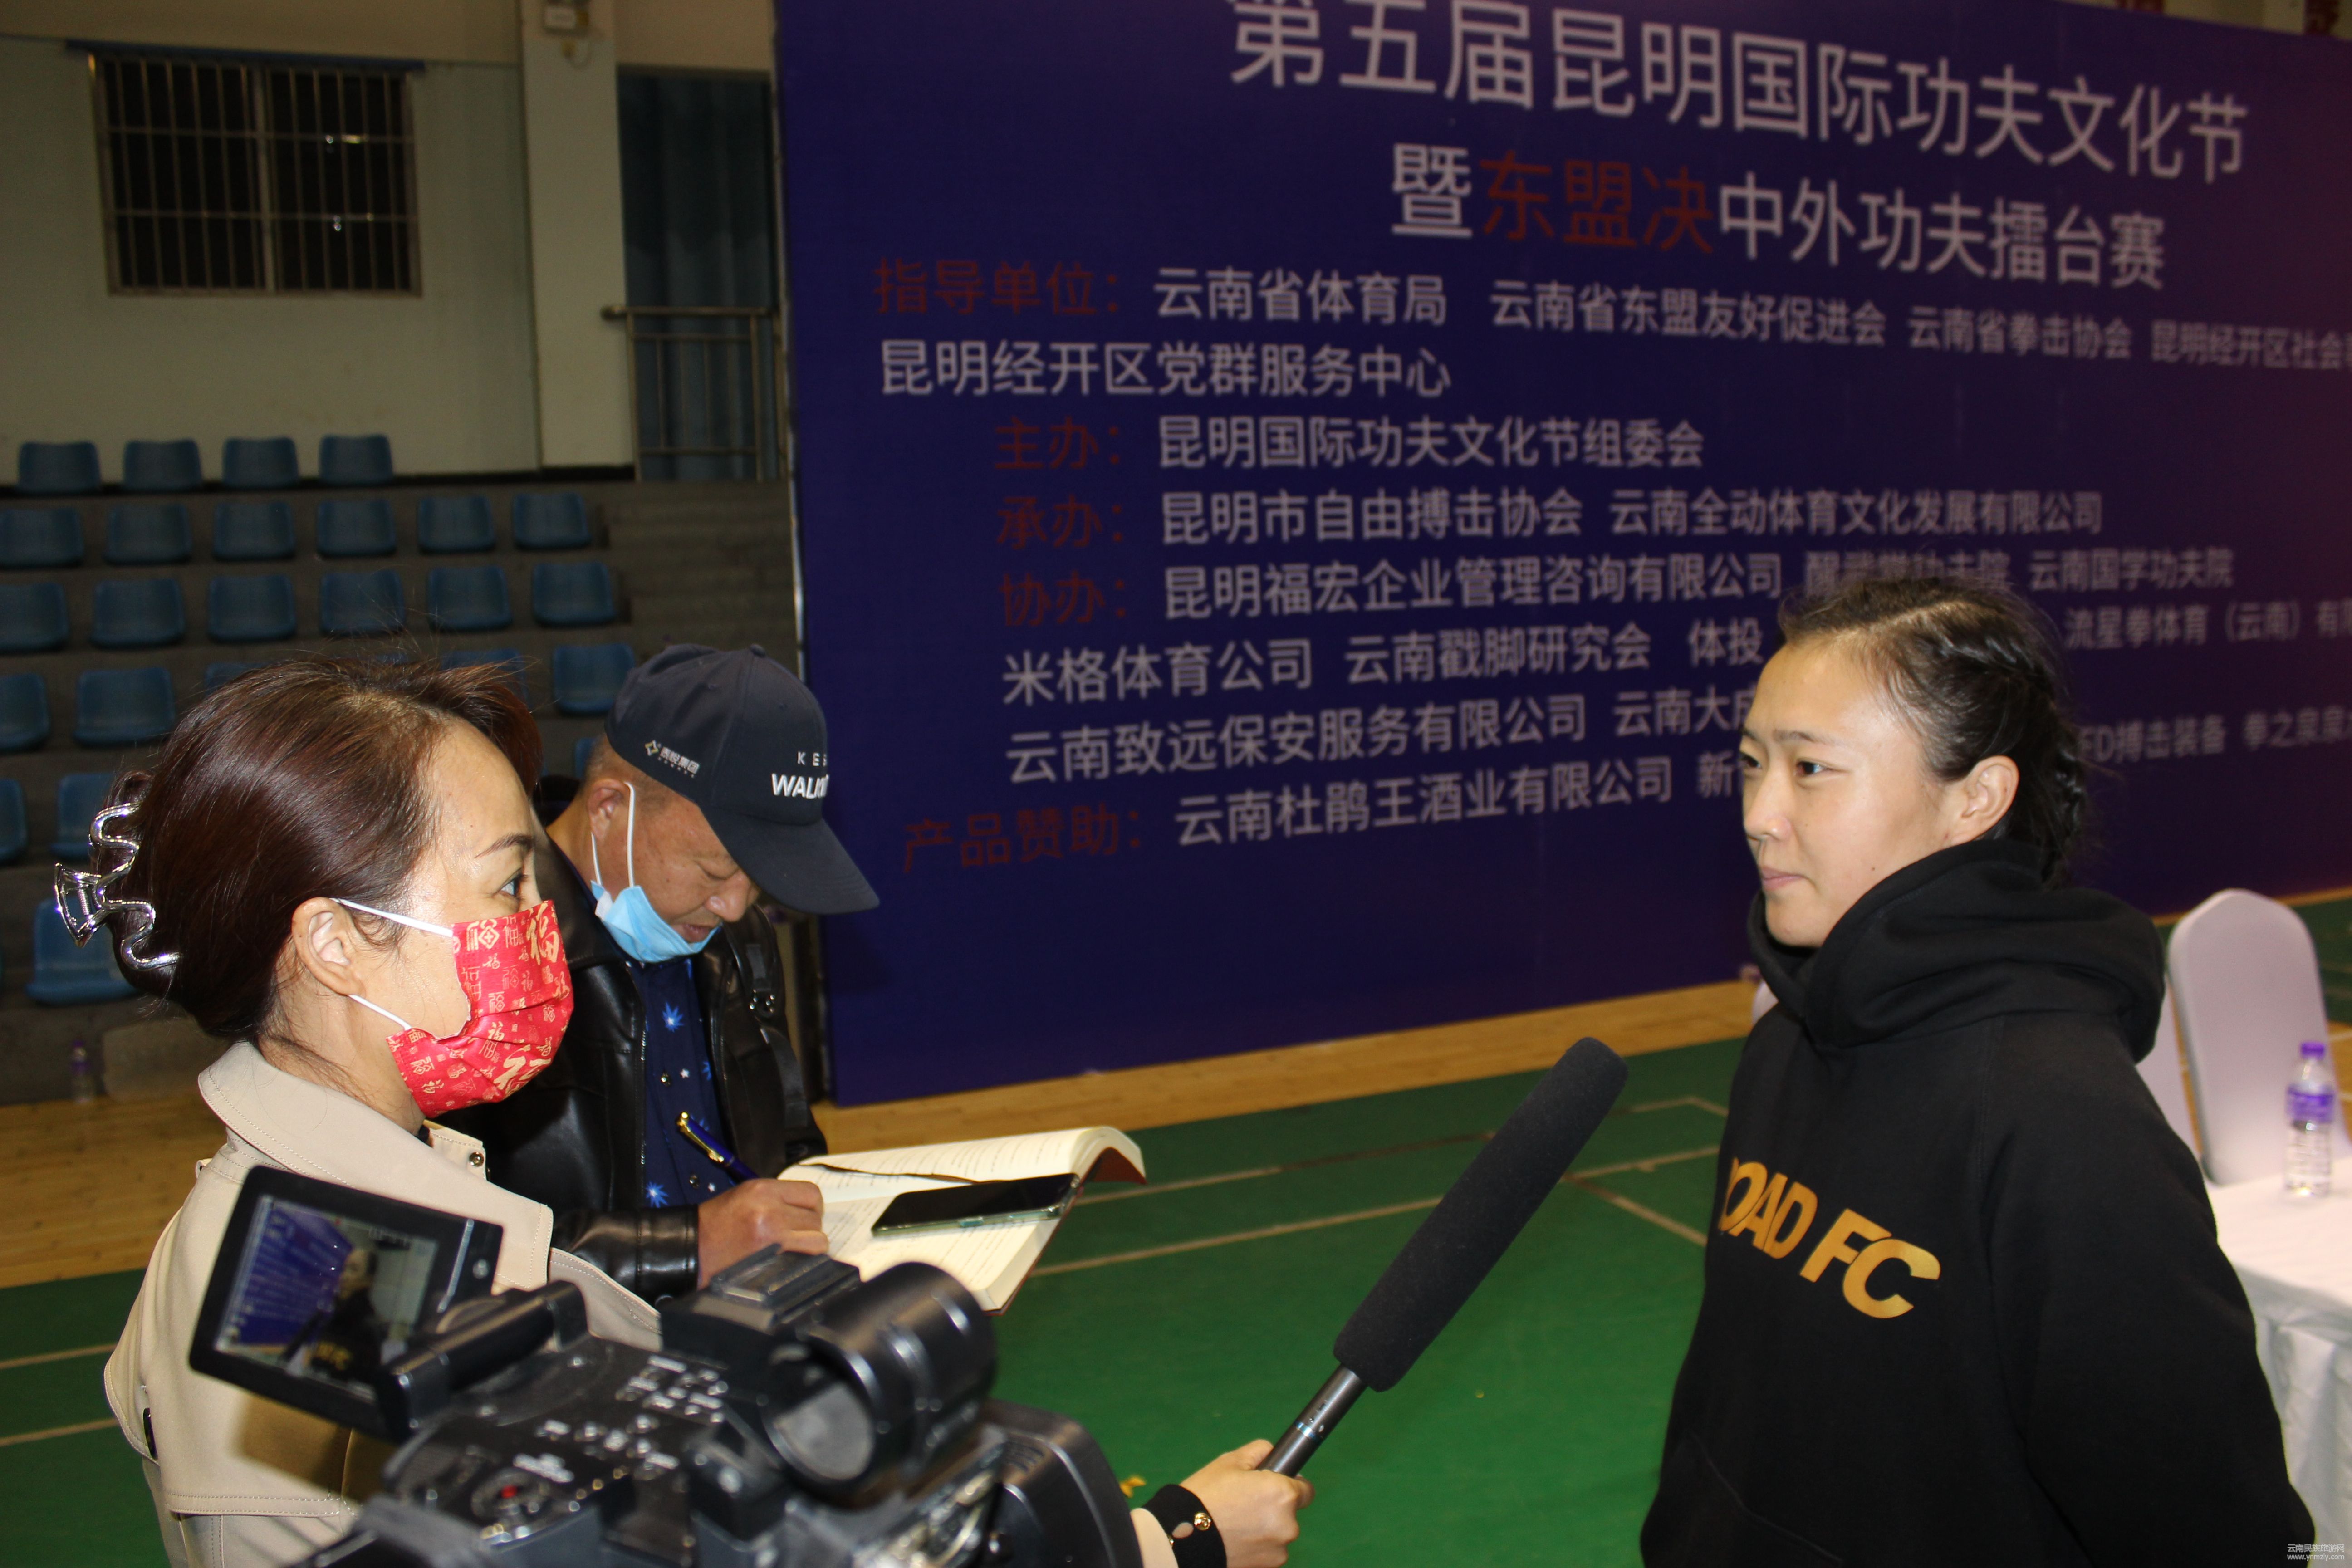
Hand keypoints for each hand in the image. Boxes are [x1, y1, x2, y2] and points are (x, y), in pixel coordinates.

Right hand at [696, 1178, 826, 1282]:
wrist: (689, 1249)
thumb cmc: (714, 1225)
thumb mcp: (743, 1197)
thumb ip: (775, 1199)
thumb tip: (805, 1211)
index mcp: (762, 1189)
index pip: (811, 1193)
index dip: (813, 1208)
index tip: (805, 1218)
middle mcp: (770, 1207)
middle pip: (815, 1217)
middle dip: (810, 1228)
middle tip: (796, 1237)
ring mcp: (772, 1231)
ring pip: (817, 1237)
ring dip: (810, 1245)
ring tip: (794, 1250)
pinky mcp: (771, 1254)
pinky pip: (807, 1255)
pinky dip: (806, 1259)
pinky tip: (792, 1261)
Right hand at [1179, 1440, 1312, 1567]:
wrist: (1183, 1537)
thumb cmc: (1206, 1495)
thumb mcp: (1231, 1462)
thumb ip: (1260, 1452)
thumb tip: (1274, 1454)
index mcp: (1283, 1494)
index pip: (1307, 1490)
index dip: (1291, 1485)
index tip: (1274, 1486)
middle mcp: (1288, 1524)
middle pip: (1290, 1512)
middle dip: (1273, 1507)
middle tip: (1244, 1503)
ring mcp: (1279, 1550)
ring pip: (1278, 1533)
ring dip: (1265, 1528)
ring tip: (1236, 1522)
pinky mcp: (1268, 1566)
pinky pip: (1268, 1550)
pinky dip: (1257, 1544)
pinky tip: (1235, 1538)